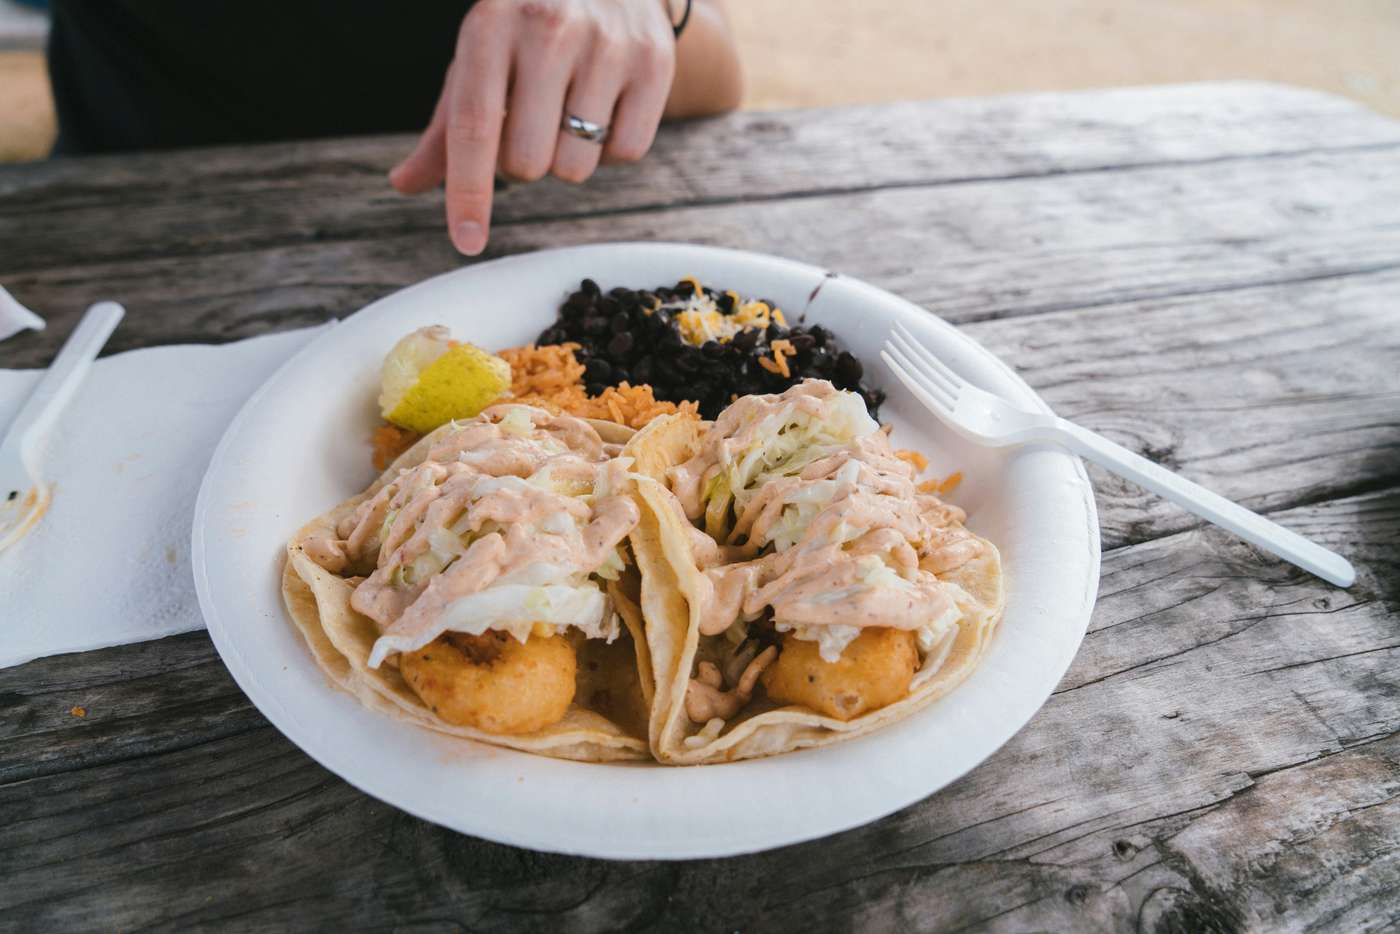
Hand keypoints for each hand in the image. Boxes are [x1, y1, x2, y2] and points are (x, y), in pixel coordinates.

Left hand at [389, 0, 677, 255]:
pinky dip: (610, 151)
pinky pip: (626, 153)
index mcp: (491, 25)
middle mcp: (549, 28)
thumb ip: (446, 128)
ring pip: (576, 167)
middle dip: (523, 164)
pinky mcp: (653, 62)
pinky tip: (605, 110)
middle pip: (526, 162)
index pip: (474, 127)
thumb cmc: (528, 27)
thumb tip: (405, 184)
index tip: (467, 241)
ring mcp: (606, 44)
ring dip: (567, 160)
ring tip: (570, 113)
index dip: (468, 192)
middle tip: (531, 125)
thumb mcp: (480, 59)